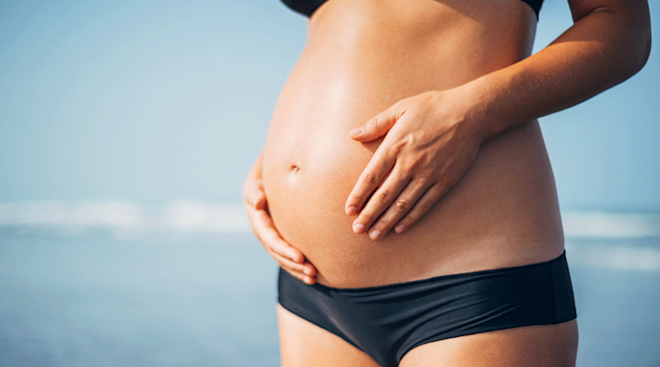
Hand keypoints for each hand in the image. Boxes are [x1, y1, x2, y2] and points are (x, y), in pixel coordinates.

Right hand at [244, 179, 316, 283]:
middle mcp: (266, 238)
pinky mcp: (282, 246)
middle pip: (280, 256)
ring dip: (299, 271)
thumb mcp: (254, 189)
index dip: (285, 250)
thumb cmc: (259, 189)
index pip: (272, 241)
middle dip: (295, 265)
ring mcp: (273, 245)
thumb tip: (258, 202)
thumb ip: (255, 194)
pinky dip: (299, 270)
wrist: (261, 194)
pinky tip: (313, 278)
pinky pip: (290, 261)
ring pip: (285, 262)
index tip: (300, 257)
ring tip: (313, 277)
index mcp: (260, 226)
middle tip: (312, 271)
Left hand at [345, 88, 486, 239]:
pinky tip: (400, 228)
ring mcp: (428, 174)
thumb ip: (376, 123)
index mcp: (395, 145)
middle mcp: (409, 163)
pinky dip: (412, 218)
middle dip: (368, 215)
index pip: (371, 177)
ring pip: (403, 204)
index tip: (349, 209)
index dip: (358, 196)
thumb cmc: (434, 107)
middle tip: (357, 229)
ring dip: (387, 221)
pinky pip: (425, 204)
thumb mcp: (401, 108)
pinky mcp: (445, 181)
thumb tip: (353, 134)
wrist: (471, 113)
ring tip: (374, 235)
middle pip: (384, 196)